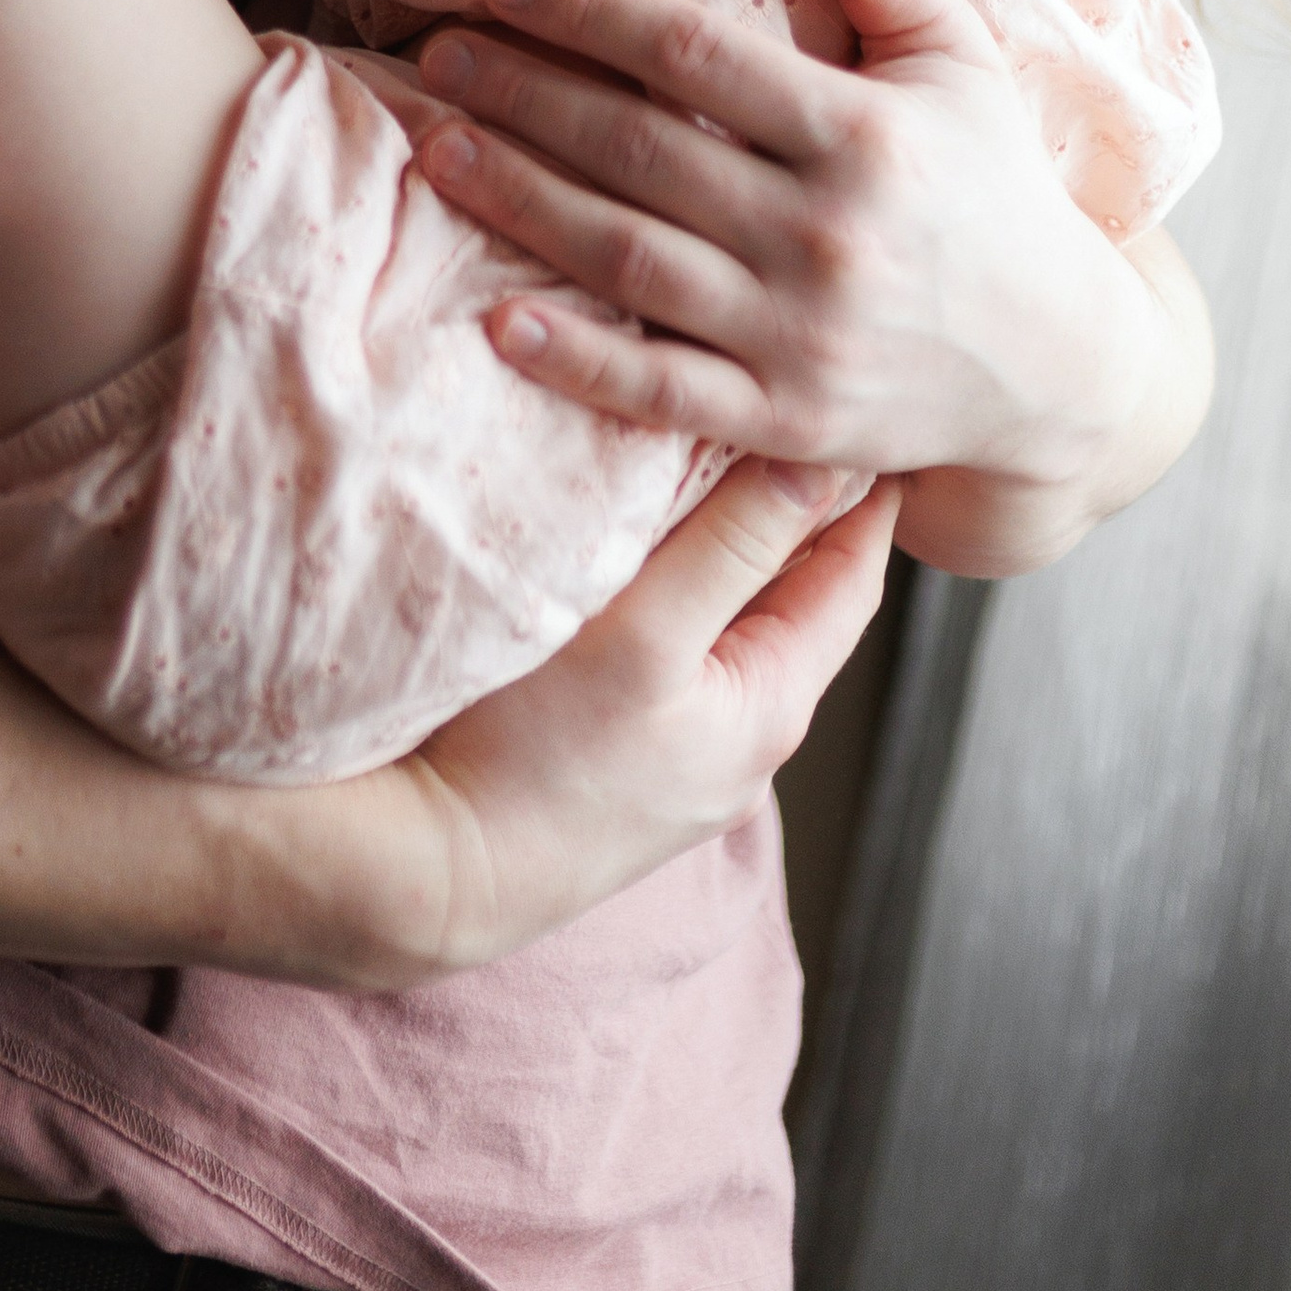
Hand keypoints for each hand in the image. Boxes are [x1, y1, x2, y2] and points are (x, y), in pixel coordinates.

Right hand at [400, 459, 899, 968]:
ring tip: (708, 460)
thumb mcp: (645, 634)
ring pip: (725, 624)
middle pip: (791, 599)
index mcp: (770, 707)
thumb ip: (734, 547)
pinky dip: (672, 591)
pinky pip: (671, 653)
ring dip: (726, 548)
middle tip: (788, 417)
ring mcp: (681, 758)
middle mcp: (741, 742)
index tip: (864, 417)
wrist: (426, 874)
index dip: (861, 491)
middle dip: (795, 511)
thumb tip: (823, 466)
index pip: (850, 575)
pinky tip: (633, 555)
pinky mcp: (621, 759)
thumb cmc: (530, 754)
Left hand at [410, 0, 1187, 566]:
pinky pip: (663, 393)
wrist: (1058, 365)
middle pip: (640, 151)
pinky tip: (497, 321)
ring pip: (631, 262)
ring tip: (435, 151)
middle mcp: (827, 233)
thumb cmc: (988, 183)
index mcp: (865, 132)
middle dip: (524, 95)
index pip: (696, 57)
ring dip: (520, 203)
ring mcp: (802, 337)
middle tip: (437, 55)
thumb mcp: (958, 52)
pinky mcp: (784, 423)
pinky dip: (579, 362)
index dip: (592, 11)